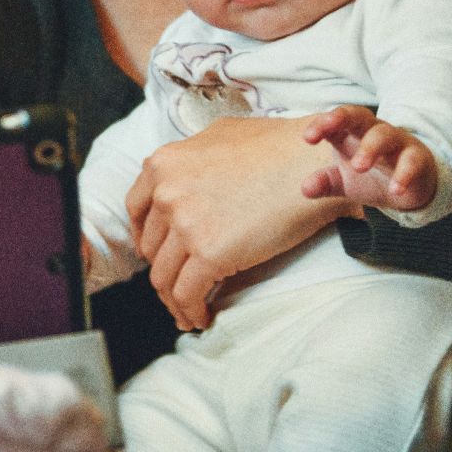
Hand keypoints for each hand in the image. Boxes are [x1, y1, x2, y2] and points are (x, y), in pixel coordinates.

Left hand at [126, 115, 359, 330]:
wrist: (315, 161)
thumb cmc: (279, 146)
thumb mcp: (221, 134)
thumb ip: (193, 156)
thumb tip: (185, 174)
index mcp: (164, 164)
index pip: (136, 209)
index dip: (145, 237)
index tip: (155, 252)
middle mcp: (166, 193)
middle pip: (152, 247)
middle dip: (164, 268)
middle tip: (179, 284)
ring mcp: (185, 224)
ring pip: (164, 276)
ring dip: (174, 299)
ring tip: (188, 312)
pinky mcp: (209, 253)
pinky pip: (187, 294)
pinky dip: (190, 311)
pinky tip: (202, 317)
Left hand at [300, 106, 436, 211]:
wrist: (411, 188)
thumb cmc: (372, 176)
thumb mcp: (344, 182)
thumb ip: (326, 182)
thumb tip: (305, 189)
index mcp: (351, 133)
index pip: (335, 121)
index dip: (322, 124)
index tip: (308, 138)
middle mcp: (373, 131)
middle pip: (359, 115)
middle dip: (342, 119)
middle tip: (327, 133)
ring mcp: (397, 142)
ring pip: (384, 135)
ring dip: (370, 148)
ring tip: (359, 167)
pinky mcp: (418, 158)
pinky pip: (412, 161)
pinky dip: (404, 174)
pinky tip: (395, 190)